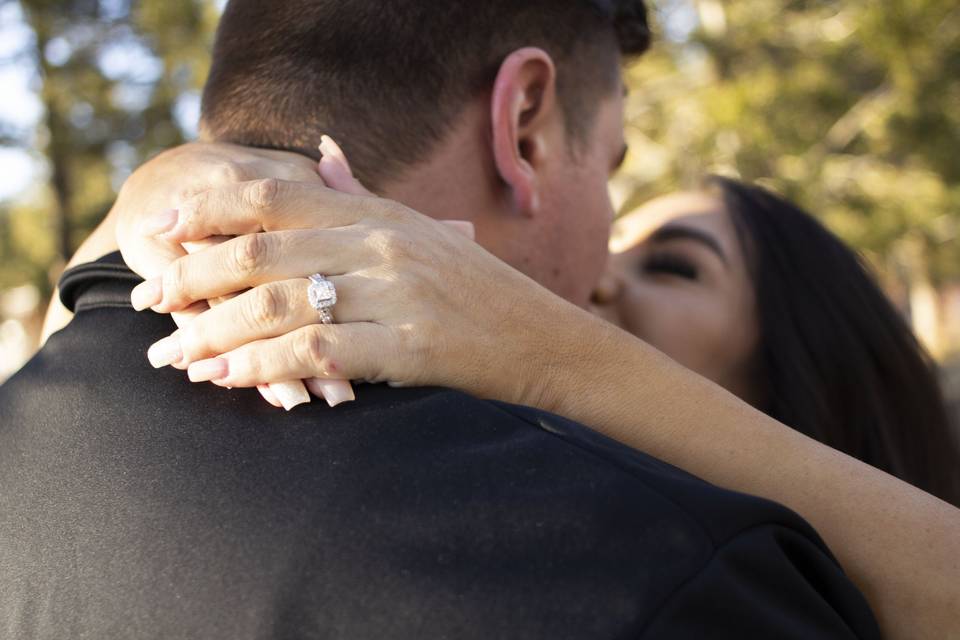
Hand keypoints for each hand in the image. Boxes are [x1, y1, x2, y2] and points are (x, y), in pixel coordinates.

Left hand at [129, 147, 569, 407]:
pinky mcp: (410, 346)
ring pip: (276, 305)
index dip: (206, 210)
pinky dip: (260, 367)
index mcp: (377, 212)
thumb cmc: (478, 289)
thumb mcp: (421, 229)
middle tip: (147, 302)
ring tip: (171, 354)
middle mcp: (381, 244)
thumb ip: (361, 195)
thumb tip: (320, 154)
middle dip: (189, 278)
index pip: (273, 196)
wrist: (544, 339)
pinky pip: (316, 353)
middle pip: (259, 252)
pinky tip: (225, 379)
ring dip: (211, 331)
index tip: (160, 231)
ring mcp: (396, 293)